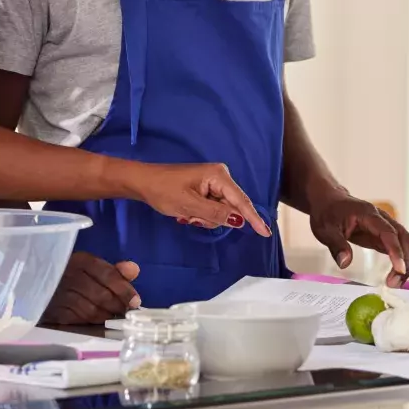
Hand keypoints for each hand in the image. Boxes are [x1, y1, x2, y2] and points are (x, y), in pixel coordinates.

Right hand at [43, 253, 140, 324]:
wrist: (33, 283)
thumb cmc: (68, 275)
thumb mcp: (89, 268)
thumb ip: (114, 271)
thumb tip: (134, 270)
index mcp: (81, 261)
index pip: (108, 275)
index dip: (124, 290)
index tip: (136, 301)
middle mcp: (70, 276)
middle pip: (102, 295)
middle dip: (117, 306)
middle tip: (126, 312)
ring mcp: (60, 295)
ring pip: (92, 310)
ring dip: (106, 316)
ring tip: (113, 317)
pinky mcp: (53, 312)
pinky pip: (79, 320)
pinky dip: (91, 322)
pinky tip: (97, 322)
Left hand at [120, 162, 271, 236]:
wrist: (143, 182)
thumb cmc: (164, 191)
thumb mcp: (190, 205)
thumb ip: (216, 213)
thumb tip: (239, 220)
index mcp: (219, 175)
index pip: (241, 201)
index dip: (253, 218)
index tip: (265, 232)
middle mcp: (220, 176)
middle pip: (230, 207)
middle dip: (214, 218)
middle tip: (192, 218)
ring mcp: (213, 182)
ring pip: (221, 210)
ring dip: (205, 217)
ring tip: (186, 214)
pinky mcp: (205, 187)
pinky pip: (212, 207)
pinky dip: (201, 214)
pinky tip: (187, 213)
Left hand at [308, 192, 408, 286]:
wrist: (329, 201)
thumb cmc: (327, 213)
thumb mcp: (325, 230)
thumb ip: (336, 245)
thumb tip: (345, 263)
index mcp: (369, 214)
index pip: (389, 233)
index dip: (396, 251)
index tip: (400, 269)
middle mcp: (382, 219)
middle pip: (404, 238)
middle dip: (405, 261)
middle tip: (395, 283)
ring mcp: (384, 226)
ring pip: (405, 243)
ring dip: (406, 262)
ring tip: (395, 283)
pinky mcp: (383, 235)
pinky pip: (398, 247)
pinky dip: (401, 261)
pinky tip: (395, 275)